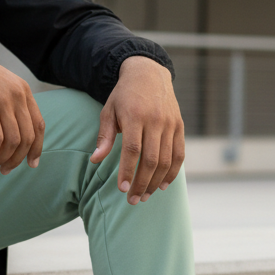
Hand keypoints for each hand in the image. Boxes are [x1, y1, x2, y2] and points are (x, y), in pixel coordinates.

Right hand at [0, 31, 44, 173]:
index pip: (39, 125)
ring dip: (2, 159)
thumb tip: (15, 133)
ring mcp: (2, 100)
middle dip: (17, 159)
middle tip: (5, 171)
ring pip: (12, 141)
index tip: (31, 163)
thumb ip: (10, 103)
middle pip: (27, 137)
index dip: (37, 148)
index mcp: (23, 90)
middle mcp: (17, 94)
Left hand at [90, 55, 184, 203]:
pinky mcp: (179, 126)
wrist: (149, 74)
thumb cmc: (124, 96)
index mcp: (134, 116)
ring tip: (145, 196)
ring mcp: (170, 124)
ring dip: (156, 182)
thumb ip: (104, 136)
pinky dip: (173, 172)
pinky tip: (163, 185)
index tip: (122, 189)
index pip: (132, 150)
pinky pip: (179, 154)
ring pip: (166, 160)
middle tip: (133, 200)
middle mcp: (155, 120)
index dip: (128, 171)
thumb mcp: (108, 111)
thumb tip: (95, 160)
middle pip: (151, 159)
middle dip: (142, 183)